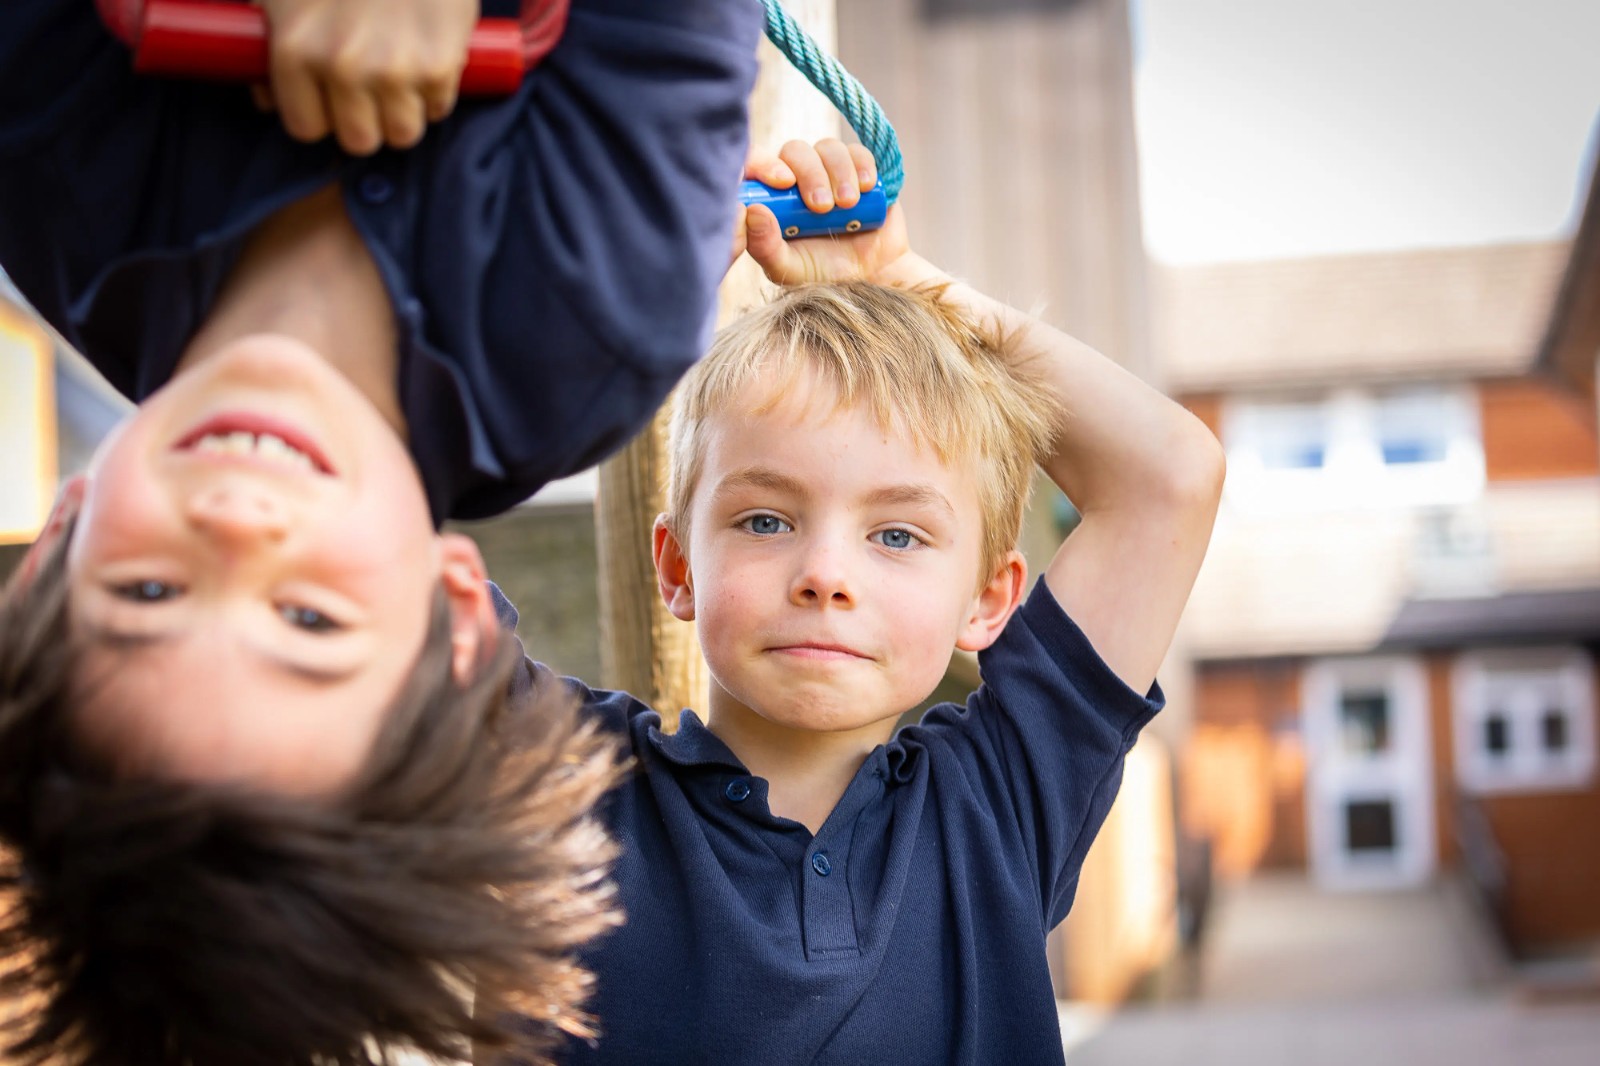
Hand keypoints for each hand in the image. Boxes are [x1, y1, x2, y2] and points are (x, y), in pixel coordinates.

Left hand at [254, 0, 476, 154]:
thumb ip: (267, 39)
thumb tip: (263, 99)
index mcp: (294, 49)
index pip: (306, 128)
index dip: (321, 116)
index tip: (332, 101)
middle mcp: (341, 66)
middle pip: (357, 140)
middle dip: (365, 122)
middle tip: (371, 93)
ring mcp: (393, 69)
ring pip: (402, 134)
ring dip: (404, 115)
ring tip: (402, 81)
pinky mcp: (439, 63)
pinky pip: (438, 107)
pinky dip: (436, 93)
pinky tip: (428, 62)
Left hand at [733, 138, 913, 285]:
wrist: (871, 270)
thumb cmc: (823, 268)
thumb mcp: (791, 268)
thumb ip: (766, 247)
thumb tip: (753, 212)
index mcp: (773, 196)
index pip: (756, 162)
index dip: (764, 162)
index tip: (782, 183)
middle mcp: (797, 175)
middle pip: (795, 151)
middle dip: (810, 175)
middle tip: (823, 207)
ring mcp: (828, 167)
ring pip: (828, 148)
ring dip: (839, 173)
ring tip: (849, 204)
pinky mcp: (858, 165)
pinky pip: (858, 151)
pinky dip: (862, 165)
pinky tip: (866, 186)